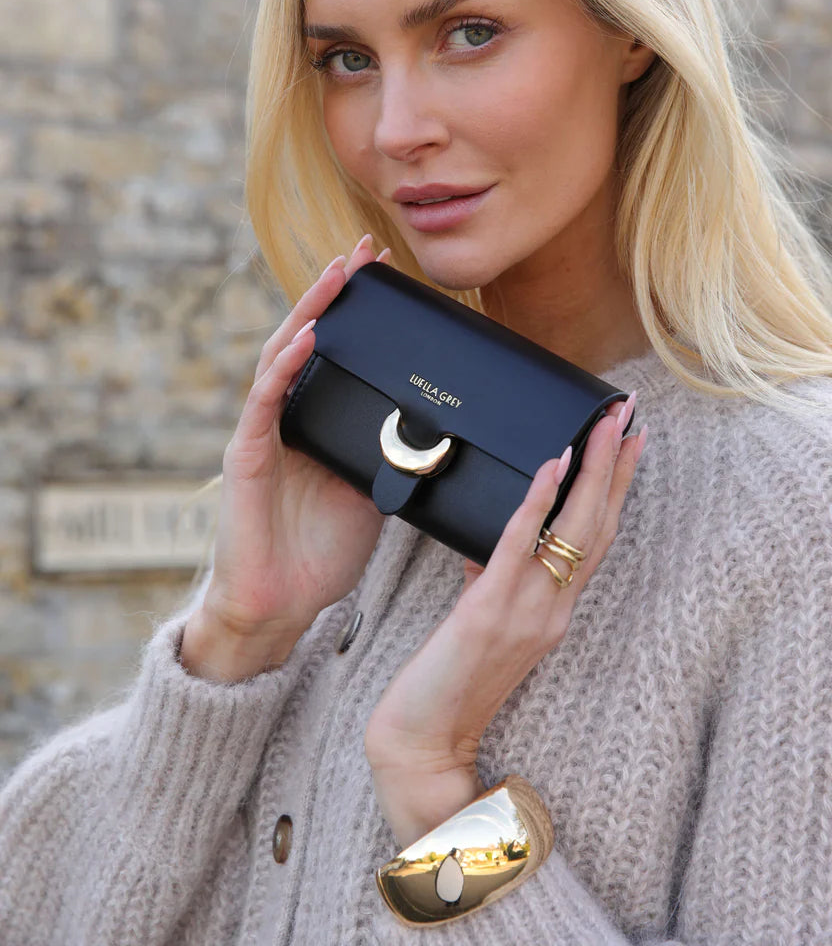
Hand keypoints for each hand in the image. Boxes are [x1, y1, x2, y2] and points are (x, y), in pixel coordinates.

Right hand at [195, 234, 393, 663]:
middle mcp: (288, 416)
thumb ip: (393, 453)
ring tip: (337, 273)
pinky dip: (286, 365)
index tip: (388, 273)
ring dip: (310, 311)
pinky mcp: (249, 455)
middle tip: (364, 250)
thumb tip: (441, 425)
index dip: (357, 311)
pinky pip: (266, 400)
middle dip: (334, 292)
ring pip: (281, 354)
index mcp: (319, 422)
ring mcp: (264, 431)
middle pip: (307, 338)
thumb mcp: (375, 491)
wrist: (282, 606)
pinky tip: (308, 335)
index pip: (337, 352)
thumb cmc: (324, 552)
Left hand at [364, 397, 645, 847]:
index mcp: (554, 611)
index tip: (632, 443)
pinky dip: (537, 503)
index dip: (617, 489)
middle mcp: (553, 610)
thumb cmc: (449, 684)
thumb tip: (487, 545)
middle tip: (629, 416)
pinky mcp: (487, 611)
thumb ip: (495, 584)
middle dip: (615, 467)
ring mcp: (526, 611)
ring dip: (591, 473)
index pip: (598, 539)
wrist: (424, 741)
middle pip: (598, 527)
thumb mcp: (483, 624)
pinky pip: (518, 547)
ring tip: (603, 428)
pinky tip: (549, 466)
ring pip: (574, 532)